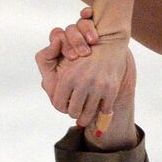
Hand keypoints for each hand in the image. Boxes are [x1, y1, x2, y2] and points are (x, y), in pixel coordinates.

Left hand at [34, 6, 131, 127]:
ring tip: (86, 115)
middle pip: (73, 112)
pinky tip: (99, 108)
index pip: (59, 104)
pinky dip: (101, 112)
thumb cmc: (82, 54)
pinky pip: (104, 111)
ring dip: (87, 117)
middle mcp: (82, 82)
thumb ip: (50, 78)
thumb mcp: (61, 60)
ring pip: (89, 114)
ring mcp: (98, 86)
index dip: (62, 107)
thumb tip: (56, 102)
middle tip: (77, 111)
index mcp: (67, 77)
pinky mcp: (111, 89)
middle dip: (74, 114)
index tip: (66, 106)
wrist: (109, 44)